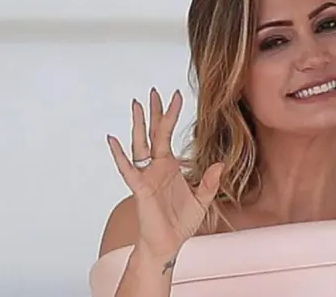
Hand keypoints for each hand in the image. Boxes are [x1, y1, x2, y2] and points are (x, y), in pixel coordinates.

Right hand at [106, 89, 223, 259]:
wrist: (169, 243)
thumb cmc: (181, 222)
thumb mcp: (202, 199)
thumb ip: (210, 181)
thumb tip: (221, 163)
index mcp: (170, 166)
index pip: (168, 135)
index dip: (171, 116)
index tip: (175, 95)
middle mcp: (156, 167)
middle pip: (153, 133)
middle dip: (154, 112)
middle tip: (153, 91)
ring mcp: (147, 176)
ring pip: (140, 145)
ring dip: (138, 125)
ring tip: (136, 105)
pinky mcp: (141, 188)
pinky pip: (129, 169)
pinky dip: (120, 155)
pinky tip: (113, 140)